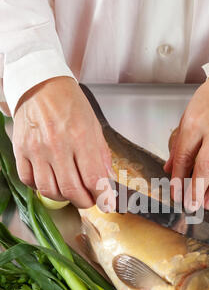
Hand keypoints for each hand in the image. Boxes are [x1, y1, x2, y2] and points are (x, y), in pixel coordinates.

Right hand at [13, 77, 113, 208]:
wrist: (41, 85)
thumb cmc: (71, 104)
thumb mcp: (94, 127)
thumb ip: (101, 157)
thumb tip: (107, 182)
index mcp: (81, 137)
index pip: (94, 179)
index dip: (102, 197)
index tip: (106, 203)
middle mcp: (58, 145)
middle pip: (72, 190)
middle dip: (84, 201)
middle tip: (89, 199)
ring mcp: (37, 149)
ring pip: (49, 190)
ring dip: (63, 198)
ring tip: (70, 192)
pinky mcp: (21, 150)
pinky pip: (29, 181)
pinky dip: (41, 187)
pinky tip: (50, 181)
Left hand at [164, 74, 208, 209]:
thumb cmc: (208, 101)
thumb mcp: (186, 118)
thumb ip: (179, 146)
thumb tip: (169, 169)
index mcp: (194, 124)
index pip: (184, 157)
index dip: (178, 178)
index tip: (176, 194)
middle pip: (206, 165)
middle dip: (197, 189)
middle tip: (192, 206)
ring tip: (208, 203)